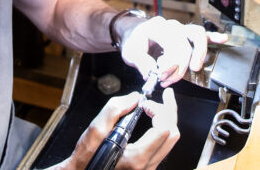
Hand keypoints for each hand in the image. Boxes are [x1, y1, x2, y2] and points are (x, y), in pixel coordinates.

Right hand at [60, 88, 179, 169]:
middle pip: (172, 135)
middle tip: (165, 96)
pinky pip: (163, 146)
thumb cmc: (87, 159)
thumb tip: (134, 98)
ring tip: (161, 104)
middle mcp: (147, 166)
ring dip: (167, 120)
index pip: (163, 130)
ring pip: (170, 141)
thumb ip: (114, 110)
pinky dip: (162, 129)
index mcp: (136, 159)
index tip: (146, 104)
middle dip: (170, 112)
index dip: (159, 111)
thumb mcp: (95, 131)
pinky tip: (156, 118)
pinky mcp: (147, 166)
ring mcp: (148, 168)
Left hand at [120, 16, 227, 86]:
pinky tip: (223, 39)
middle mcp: (171, 26)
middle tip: (168, 79)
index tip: (160, 76)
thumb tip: (153, 73)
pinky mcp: (186, 35)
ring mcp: (180, 29)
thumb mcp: (130, 52)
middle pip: (185, 44)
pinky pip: (202, 34)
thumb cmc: (134, 42)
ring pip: (197, 35)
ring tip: (195, 68)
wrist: (134, 33)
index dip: (170, 64)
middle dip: (179, 66)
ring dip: (199, 53)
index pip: (171, 45)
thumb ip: (141, 62)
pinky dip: (213, 37)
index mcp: (156, 27)